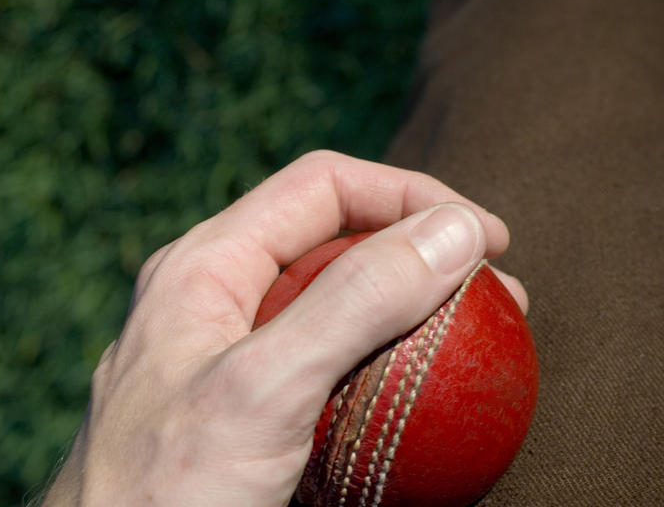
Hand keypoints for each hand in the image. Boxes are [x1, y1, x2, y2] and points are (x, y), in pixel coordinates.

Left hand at [43, 150, 526, 505]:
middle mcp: (224, 300)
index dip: (412, 195)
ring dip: (417, 314)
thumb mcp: (262, 390)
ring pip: (344, 308)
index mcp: (208, 264)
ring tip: (481, 341)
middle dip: (425, 253)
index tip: (487, 239)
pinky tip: (432, 402)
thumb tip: (455, 230)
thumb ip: (354, 301)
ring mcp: (241, 359)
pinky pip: (339, 372)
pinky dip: (395, 373)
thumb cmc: (165, 493)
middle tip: (498, 292)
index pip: (325, 187)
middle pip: (340, 242)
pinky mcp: (259, 413)